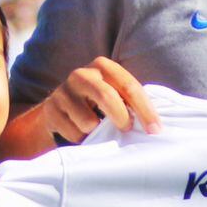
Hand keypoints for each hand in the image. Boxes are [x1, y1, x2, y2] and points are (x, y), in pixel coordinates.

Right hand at [40, 57, 160, 144]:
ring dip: (97, 133)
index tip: (156, 130)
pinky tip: (80, 132)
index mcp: (103, 67)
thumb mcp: (115, 94)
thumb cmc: (97, 103)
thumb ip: (131, 100)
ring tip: (96, 130)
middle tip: (127, 130)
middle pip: (107, 98)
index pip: (130, 87)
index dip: (145, 110)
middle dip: (122, 118)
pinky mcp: (50, 110)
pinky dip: (82, 139)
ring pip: (88, 121)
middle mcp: (81, 75)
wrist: (58, 111)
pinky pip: (73, 133)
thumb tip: (156, 125)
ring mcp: (63, 92)